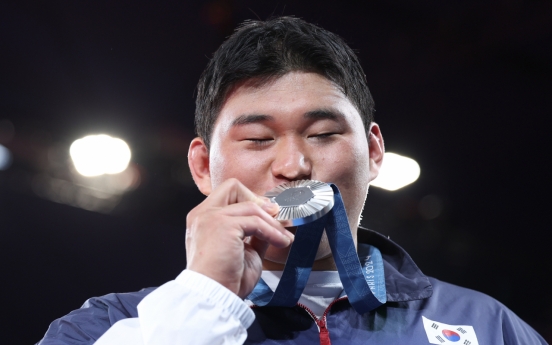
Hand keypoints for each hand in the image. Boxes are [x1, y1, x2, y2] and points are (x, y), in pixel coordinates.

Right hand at [185, 178, 293, 298]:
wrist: (214, 296)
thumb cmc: (225, 280)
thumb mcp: (243, 250)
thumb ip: (253, 233)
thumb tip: (272, 223)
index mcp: (203, 219)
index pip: (226, 194)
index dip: (249, 199)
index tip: (266, 215)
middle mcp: (203, 214)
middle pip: (233, 187)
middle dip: (257, 200)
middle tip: (274, 217)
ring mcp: (211, 218)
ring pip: (251, 206)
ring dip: (272, 223)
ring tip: (283, 238)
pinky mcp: (223, 225)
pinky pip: (256, 221)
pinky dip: (273, 231)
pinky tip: (281, 242)